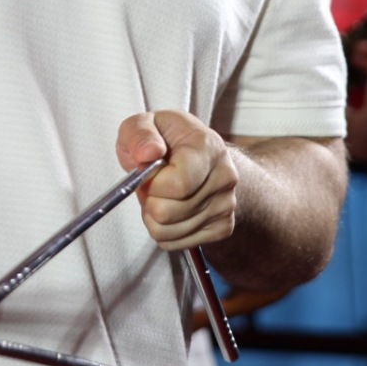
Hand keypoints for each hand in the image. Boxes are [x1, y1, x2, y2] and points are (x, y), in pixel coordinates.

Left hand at [115, 110, 238, 250]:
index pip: (179, 184)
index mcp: (208, 147)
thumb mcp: (146, 123)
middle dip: (149, 200)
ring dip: (153, 216)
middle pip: (168, 212)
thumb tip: (147, 153)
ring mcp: (226, 205)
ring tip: (162, 194)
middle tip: (153, 183)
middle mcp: (224, 177)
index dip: (152, 184)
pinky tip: (172, 207)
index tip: (148, 171)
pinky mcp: (222, 227)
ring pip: (168, 231)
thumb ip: (140, 134)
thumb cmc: (171, 139)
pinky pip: (174, 242)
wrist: (202, 155)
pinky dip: (164, 229)